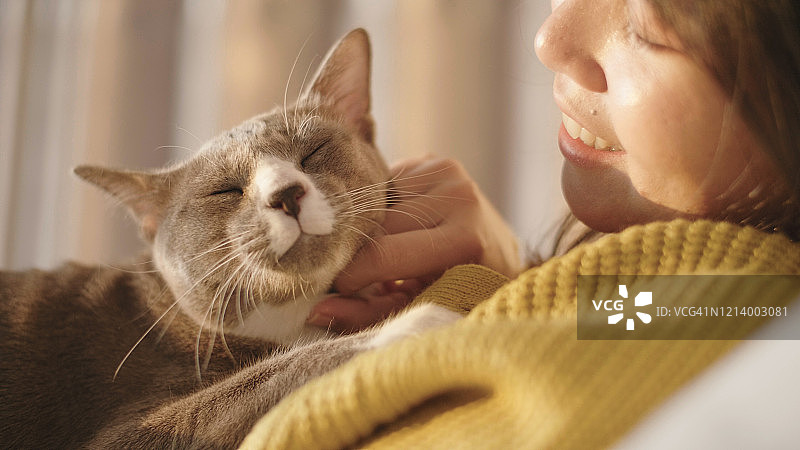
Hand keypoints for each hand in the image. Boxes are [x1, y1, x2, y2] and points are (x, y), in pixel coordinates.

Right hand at [308, 155, 521, 331]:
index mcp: (465, 238)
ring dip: (373, 227)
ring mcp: (447, 172)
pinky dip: (383, 209)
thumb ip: (371, 313)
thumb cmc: (464, 292)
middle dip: (361, 252)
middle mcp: (459, 195)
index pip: (385, 253)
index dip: (352, 274)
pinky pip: (386, 185)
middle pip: (377, 226)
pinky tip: (399, 225)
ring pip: (376, 202)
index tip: (335, 289)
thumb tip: (318, 310)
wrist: (502, 256)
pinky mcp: (435, 161)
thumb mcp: (422, 308)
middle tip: (363, 273)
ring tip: (390, 247)